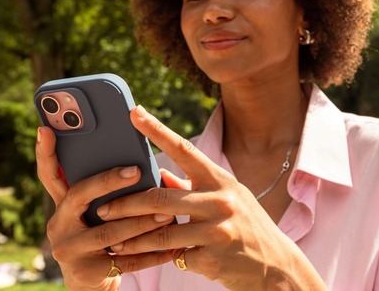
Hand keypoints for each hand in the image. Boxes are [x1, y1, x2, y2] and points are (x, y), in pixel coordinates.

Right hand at [35, 126, 174, 290]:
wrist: (91, 284)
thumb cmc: (102, 237)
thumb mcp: (96, 213)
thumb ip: (106, 191)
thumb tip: (141, 165)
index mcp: (62, 206)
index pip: (50, 175)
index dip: (45, 152)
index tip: (45, 128)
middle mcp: (58, 225)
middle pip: (80, 195)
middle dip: (108, 181)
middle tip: (136, 170)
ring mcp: (69, 250)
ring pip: (108, 231)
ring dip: (140, 221)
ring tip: (167, 212)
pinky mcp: (87, 272)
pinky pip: (124, 260)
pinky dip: (151, 253)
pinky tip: (172, 246)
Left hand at [97, 105, 325, 290]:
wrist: (275, 265)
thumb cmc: (245, 226)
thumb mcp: (225, 199)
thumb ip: (191, 187)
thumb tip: (156, 174)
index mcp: (221, 180)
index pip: (184, 149)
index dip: (157, 130)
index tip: (134, 112)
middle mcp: (221, 201)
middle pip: (160, 198)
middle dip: (125, 204)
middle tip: (102, 208)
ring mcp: (217, 230)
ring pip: (161, 233)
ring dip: (133, 239)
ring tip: (113, 242)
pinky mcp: (212, 258)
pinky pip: (174, 257)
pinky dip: (158, 259)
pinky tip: (143, 261)